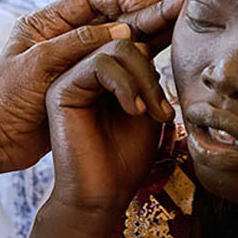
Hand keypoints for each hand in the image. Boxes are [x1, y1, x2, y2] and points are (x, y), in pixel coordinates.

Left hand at [0, 0, 183, 173]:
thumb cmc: (2, 100)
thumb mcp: (38, 64)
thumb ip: (78, 44)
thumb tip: (122, 29)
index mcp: (45, 24)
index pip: (90, 1)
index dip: (122, 0)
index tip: (150, 4)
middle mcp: (62, 40)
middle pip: (109, 21)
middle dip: (143, 15)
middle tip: (178, 10)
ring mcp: (74, 64)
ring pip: (116, 46)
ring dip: (146, 40)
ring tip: (177, 32)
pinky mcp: (83, 88)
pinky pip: (114, 71)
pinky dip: (136, 66)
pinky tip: (160, 63)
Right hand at [45, 38, 173, 232]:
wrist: (103, 196)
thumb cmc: (126, 160)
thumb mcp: (148, 110)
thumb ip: (148, 78)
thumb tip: (160, 43)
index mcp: (105, 76)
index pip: (133, 44)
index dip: (159, 48)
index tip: (176, 72)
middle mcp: (84, 73)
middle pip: (125, 42)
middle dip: (152, 73)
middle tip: (164, 112)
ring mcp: (71, 78)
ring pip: (114, 48)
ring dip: (143, 80)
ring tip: (149, 114)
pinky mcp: (61, 89)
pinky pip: (98, 64)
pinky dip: (124, 85)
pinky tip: (132, 111)